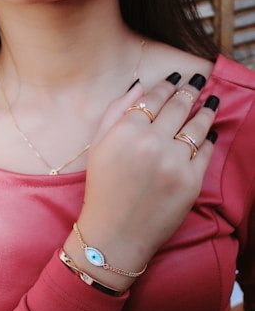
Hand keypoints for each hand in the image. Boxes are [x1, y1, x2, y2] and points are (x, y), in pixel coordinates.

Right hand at [64, 73, 218, 289]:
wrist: (115, 233)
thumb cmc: (102, 188)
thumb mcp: (98, 145)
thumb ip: (116, 110)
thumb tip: (140, 85)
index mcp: (126, 131)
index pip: (154, 97)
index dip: (167, 84)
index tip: (176, 77)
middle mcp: (152, 142)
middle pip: (178, 105)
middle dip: (190, 89)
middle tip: (197, 80)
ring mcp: (175, 162)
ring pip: (197, 124)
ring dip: (206, 109)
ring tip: (211, 101)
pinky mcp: (191, 182)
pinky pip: (206, 150)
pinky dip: (209, 138)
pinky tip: (210, 131)